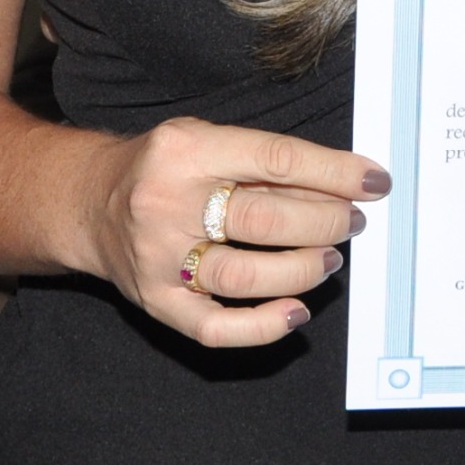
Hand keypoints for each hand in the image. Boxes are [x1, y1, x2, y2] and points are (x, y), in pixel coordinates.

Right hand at [79, 116, 381, 350]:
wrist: (90, 203)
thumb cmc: (164, 168)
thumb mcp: (205, 138)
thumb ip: (263, 158)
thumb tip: (344, 183)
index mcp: (185, 150)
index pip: (276, 160)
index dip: (334, 173)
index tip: (374, 182)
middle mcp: (165, 203)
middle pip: (264, 219)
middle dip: (324, 221)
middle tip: (350, 222)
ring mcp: (158, 258)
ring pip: (245, 274)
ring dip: (302, 269)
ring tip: (329, 257)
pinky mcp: (154, 302)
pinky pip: (214, 327)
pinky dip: (262, 326)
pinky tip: (295, 312)